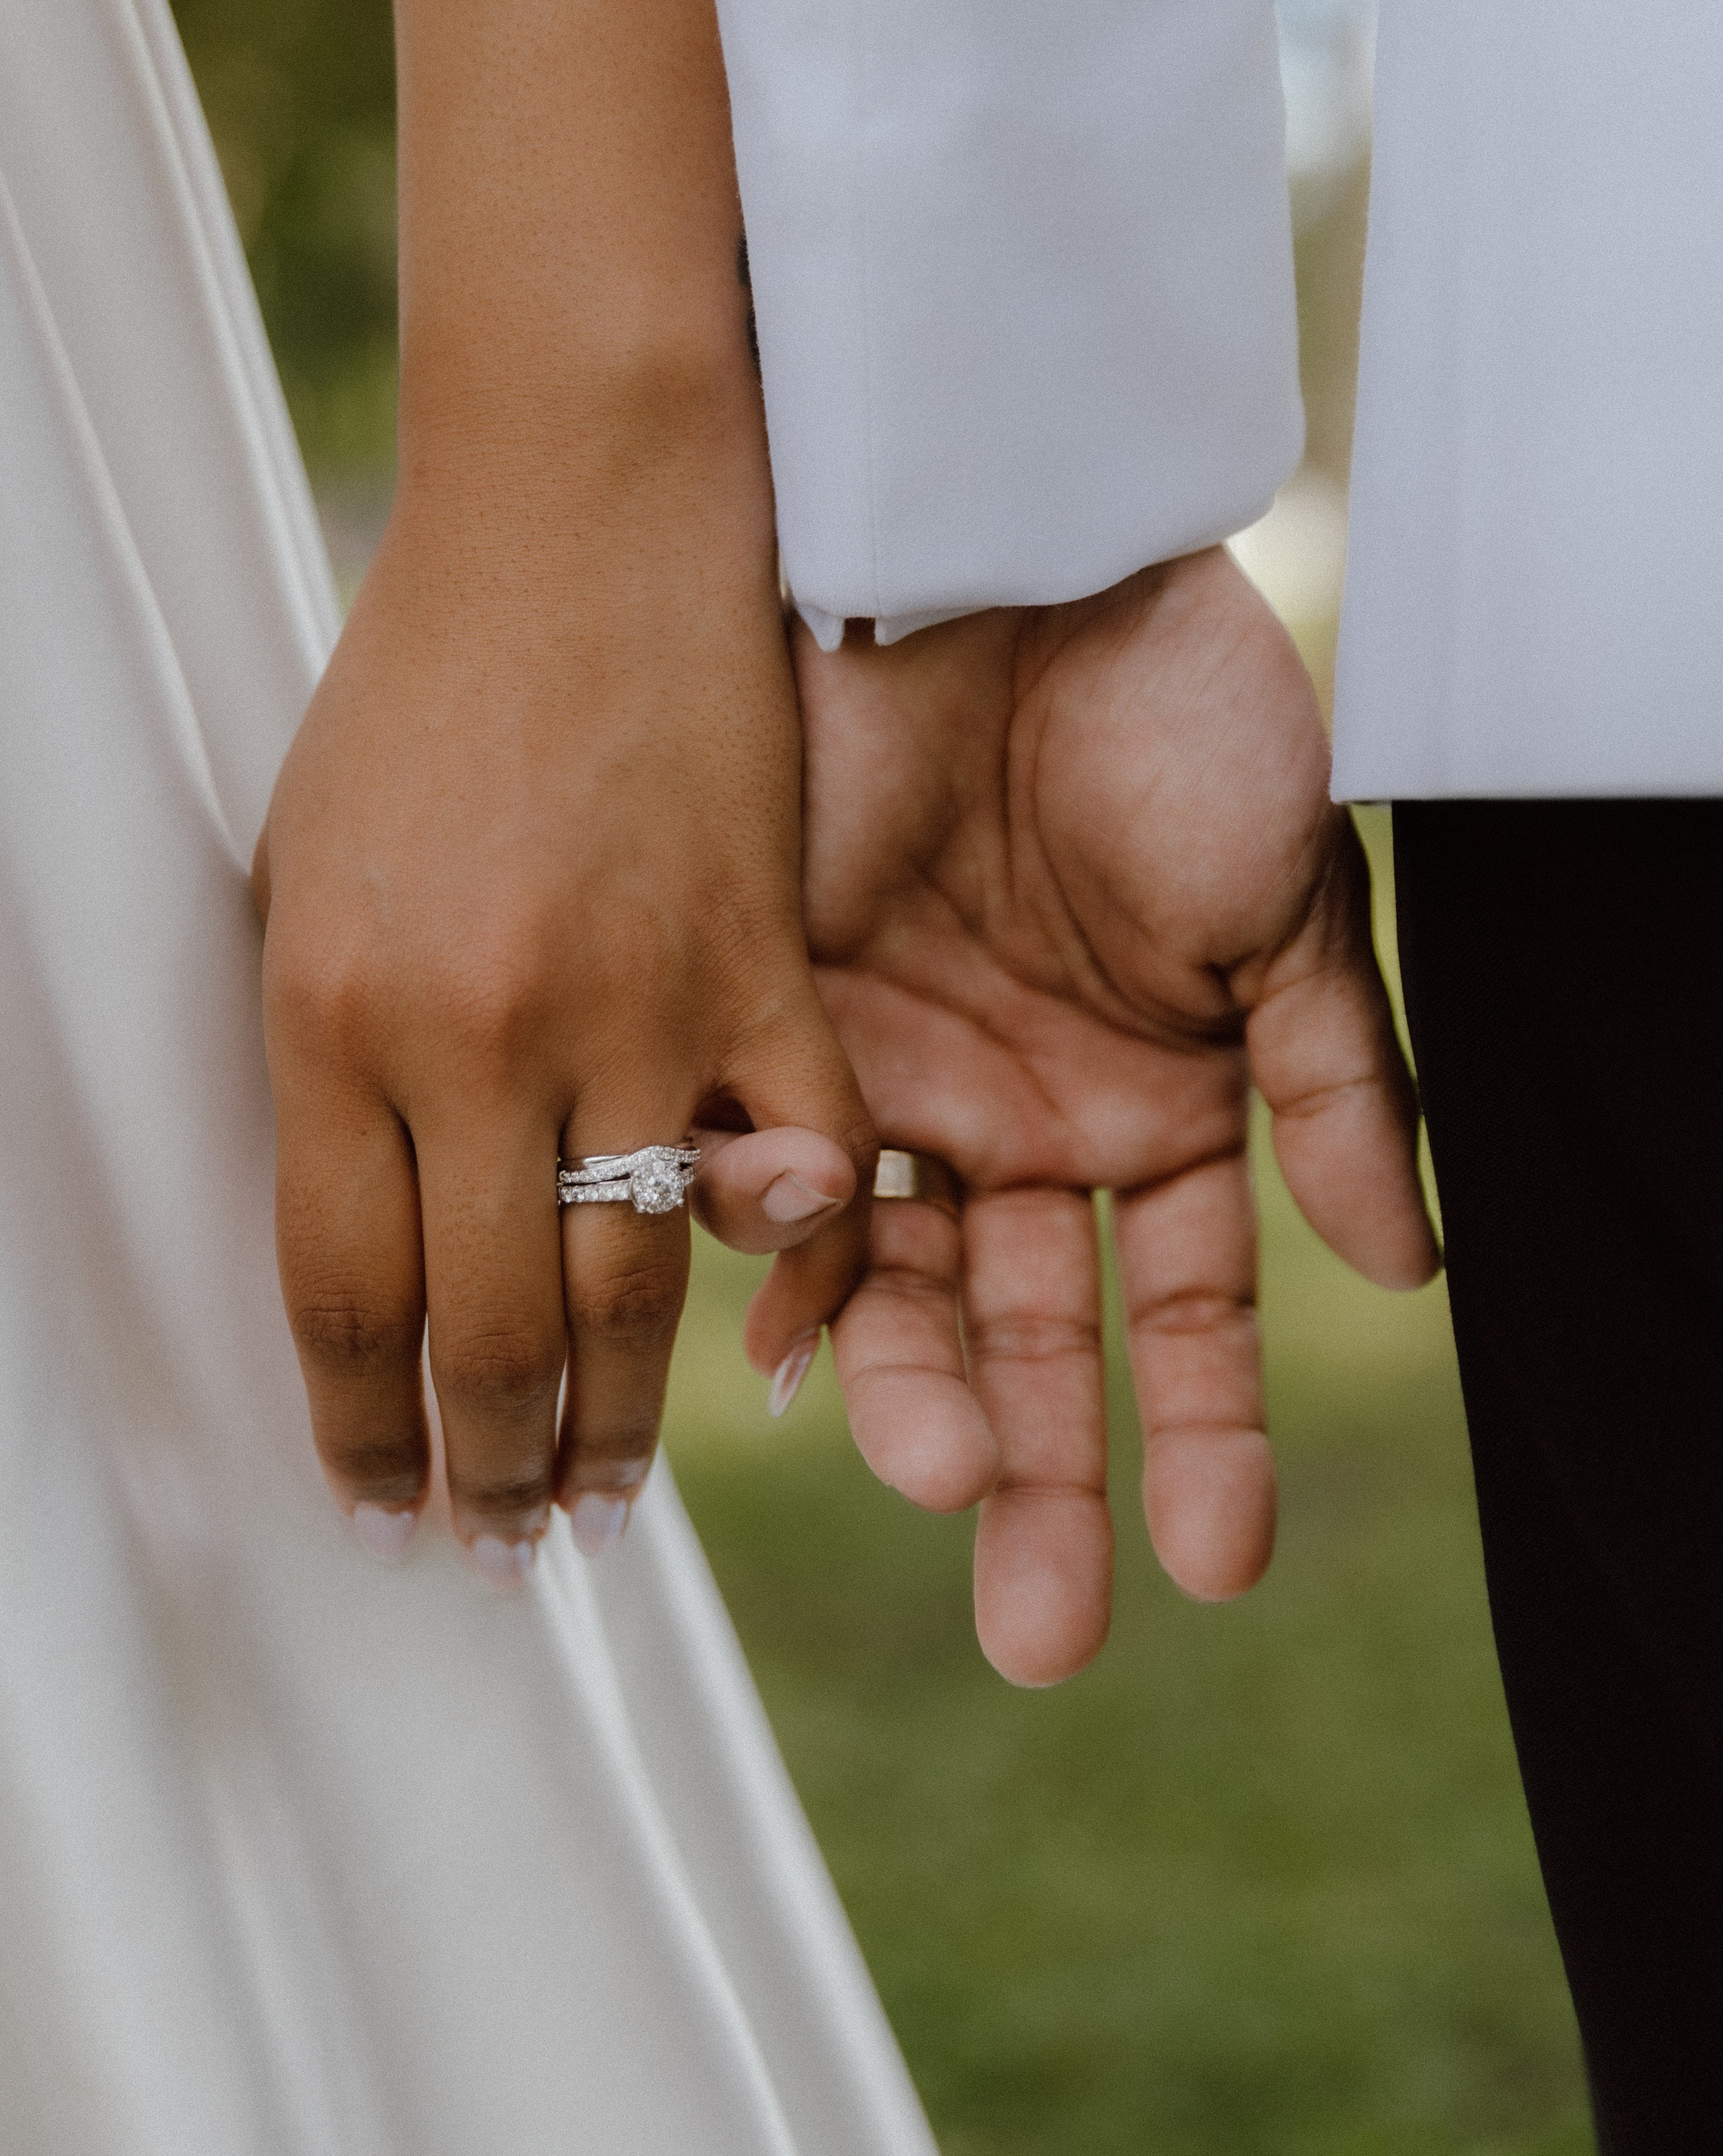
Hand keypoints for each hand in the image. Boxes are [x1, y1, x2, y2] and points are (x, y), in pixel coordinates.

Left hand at [255, 417, 871, 1580]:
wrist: (584, 518)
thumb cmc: (428, 688)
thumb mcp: (311, 874)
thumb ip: (331, 1060)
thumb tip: (362, 1231)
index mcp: (335, 1014)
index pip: (339, 1294)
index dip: (358, 1431)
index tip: (375, 1502)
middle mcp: (476, 1039)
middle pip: (486, 1329)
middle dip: (483, 1470)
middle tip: (492, 1541)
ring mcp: (632, 1009)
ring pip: (633, 1290)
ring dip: (611, 1425)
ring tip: (592, 1502)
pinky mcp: (760, 971)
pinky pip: (795, 1174)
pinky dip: (786, 1280)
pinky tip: (759, 1357)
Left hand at [749, 546, 1438, 1680]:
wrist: (1009, 558)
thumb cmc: (1174, 712)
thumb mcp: (1292, 904)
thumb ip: (1336, 1089)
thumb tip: (1408, 1277)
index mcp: (1160, 1106)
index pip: (1184, 1316)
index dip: (1206, 1440)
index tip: (1216, 1566)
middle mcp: (1026, 1121)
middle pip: (1033, 1340)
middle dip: (1041, 1480)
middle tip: (1043, 1628)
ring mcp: (901, 1080)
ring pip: (902, 1287)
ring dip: (919, 1398)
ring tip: (938, 1477)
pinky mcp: (782, 1023)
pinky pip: (779, 1179)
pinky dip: (791, 1266)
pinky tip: (800, 1348)